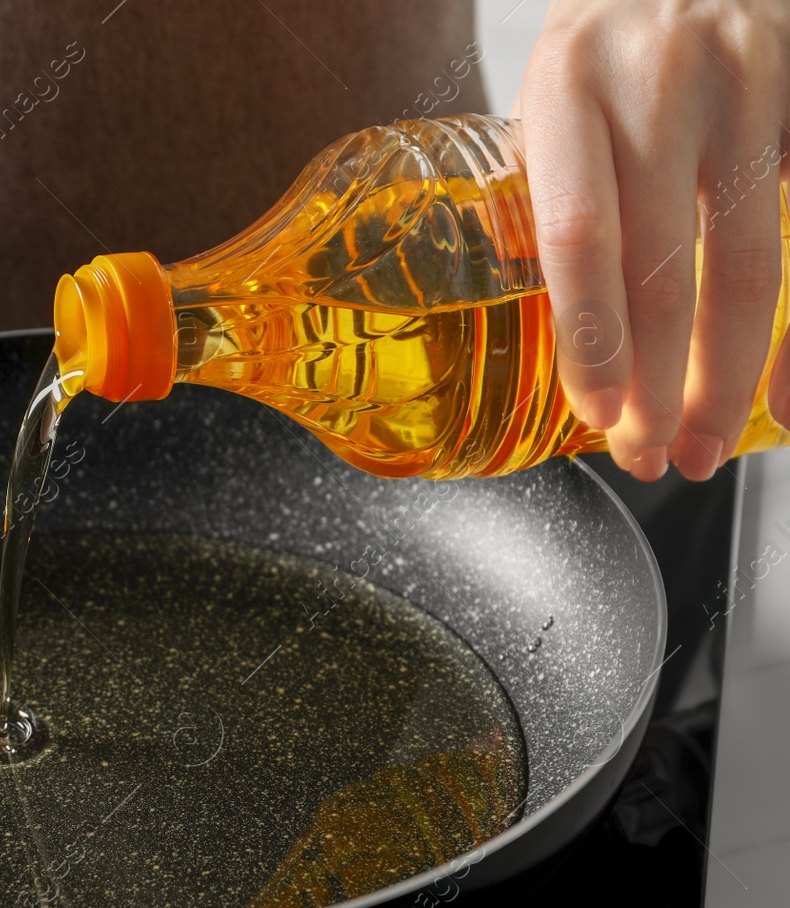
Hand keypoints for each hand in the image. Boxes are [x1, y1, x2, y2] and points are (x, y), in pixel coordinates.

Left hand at [521, 0, 789, 480]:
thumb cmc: (614, 41)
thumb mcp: (557, 96)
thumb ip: (552, 191)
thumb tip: (550, 329)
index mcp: (570, 84)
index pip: (579, 235)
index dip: (590, 337)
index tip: (595, 414)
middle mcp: (662, 82)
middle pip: (663, 267)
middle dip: (656, 383)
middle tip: (648, 457)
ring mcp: (753, 84)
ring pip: (748, 263)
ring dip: (726, 376)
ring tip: (705, 448)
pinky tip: (787, 398)